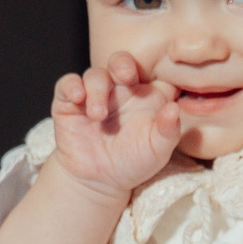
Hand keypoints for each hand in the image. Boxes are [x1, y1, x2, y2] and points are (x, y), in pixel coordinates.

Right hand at [50, 54, 182, 201]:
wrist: (99, 181)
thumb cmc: (134, 162)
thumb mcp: (157, 150)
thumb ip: (169, 130)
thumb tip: (174, 108)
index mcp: (146, 94)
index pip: (153, 71)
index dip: (157, 67)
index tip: (162, 72)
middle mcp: (121, 89)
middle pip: (121, 62)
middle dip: (122, 63)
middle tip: (126, 76)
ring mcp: (95, 93)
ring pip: (95, 75)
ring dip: (97, 90)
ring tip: (98, 116)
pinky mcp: (70, 102)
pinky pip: (68, 84)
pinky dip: (71, 86)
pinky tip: (78, 98)